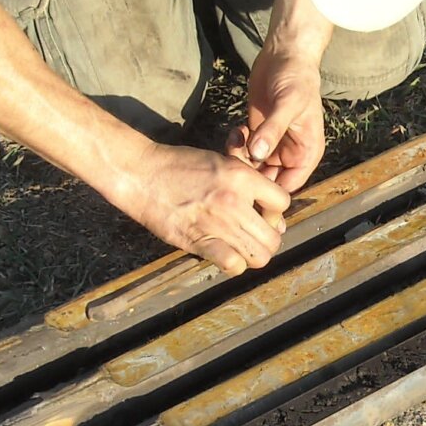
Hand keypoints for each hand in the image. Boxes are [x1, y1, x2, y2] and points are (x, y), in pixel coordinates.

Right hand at [122, 142, 289, 275]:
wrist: (143, 174)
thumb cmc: (180, 165)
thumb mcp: (220, 160)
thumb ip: (247, 182)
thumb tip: (271, 211)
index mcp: (241, 177)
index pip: (283, 203)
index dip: (276, 212)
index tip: (264, 214)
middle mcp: (233, 201)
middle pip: (274, 237)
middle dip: (268, 239)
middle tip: (255, 235)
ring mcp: (216, 223)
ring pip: (259, 256)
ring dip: (254, 255)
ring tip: (243, 247)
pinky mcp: (198, 241)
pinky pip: (233, 265)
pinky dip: (234, 265)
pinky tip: (226, 255)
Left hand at [227, 45, 325, 192]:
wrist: (285, 55)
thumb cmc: (296, 78)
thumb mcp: (288, 104)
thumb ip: (273, 130)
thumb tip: (258, 154)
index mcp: (306, 153)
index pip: (288, 186)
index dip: (269, 192)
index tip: (248, 186)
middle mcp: (290, 153)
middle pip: (267, 180)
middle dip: (249, 174)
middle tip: (236, 157)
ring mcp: (272, 144)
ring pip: (252, 167)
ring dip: (240, 158)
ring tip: (237, 138)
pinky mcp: (257, 133)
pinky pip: (243, 151)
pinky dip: (235, 145)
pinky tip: (236, 130)